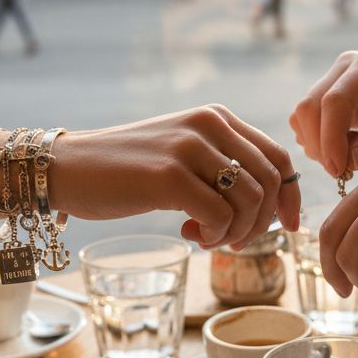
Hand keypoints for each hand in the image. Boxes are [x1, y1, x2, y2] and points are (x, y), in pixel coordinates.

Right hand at [52, 105, 299, 249]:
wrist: (66, 168)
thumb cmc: (125, 171)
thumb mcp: (182, 154)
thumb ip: (220, 167)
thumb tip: (269, 205)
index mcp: (217, 117)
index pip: (278, 156)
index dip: (291, 196)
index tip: (288, 226)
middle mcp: (208, 125)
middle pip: (271, 181)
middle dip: (262, 222)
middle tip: (232, 240)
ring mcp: (189, 148)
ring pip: (250, 201)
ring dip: (236, 232)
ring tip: (207, 238)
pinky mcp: (169, 177)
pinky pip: (220, 216)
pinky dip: (214, 236)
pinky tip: (189, 235)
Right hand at [289, 47, 357, 177]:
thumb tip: (347, 163)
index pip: (335, 100)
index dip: (330, 139)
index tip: (339, 170)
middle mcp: (348, 64)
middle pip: (311, 106)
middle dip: (320, 145)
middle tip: (341, 174)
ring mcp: (336, 76)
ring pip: (303, 113)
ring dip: (316, 144)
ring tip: (345, 163)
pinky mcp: (330, 91)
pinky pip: (307, 118)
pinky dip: (317, 140)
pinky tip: (342, 151)